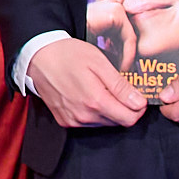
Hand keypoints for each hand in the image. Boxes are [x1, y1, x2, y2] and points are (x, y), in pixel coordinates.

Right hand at [26, 37, 146, 130]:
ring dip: (109, 110)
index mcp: (96, 101)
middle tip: (118, 88)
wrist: (39, 57)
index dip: (138, 108)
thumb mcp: (99, 63)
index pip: (129, 119)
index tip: (136, 96)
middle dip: (124, 108)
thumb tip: (139, 103)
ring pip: (104, 123)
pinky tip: (87, 94)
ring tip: (100, 88)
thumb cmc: (69, 55)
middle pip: (118, 122)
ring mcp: (73, 121)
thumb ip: (120, 86)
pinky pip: (89, 122)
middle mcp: (84, 116)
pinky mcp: (65, 121)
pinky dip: (94, 112)